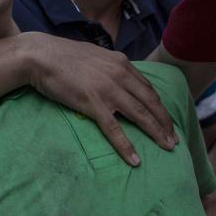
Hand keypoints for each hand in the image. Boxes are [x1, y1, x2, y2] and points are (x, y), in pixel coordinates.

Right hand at [23, 33, 176, 165]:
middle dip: (165, 123)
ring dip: (156, 133)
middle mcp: (120, 75)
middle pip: (151, 103)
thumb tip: (120, 78)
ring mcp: (108, 90)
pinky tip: (135, 159)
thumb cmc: (64, 57)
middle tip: (174, 140)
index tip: (168, 121)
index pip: (148, 89)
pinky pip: (114, 129)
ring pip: (140, 115)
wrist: (41, 56)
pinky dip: (126, 145)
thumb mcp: (96, 56)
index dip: (160, 107)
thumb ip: (111, 67)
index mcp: (121, 63)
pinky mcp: (93, 103)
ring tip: (166, 148)